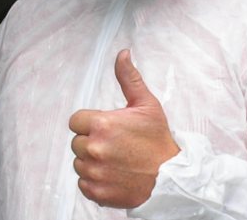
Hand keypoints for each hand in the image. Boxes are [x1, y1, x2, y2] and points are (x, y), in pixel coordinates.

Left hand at [69, 49, 179, 207]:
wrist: (171, 178)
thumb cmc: (158, 141)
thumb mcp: (146, 104)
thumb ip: (128, 78)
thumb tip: (122, 54)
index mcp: (102, 124)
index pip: (76, 121)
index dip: (90, 123)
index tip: (106, 128)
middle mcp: (94, 148)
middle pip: (77, 142)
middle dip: (92, 141)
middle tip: (115, 144)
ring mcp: (94, 172)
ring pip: (79, 163)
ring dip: (93, 162)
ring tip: (116, 160)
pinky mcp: (96, 192)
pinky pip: (83, 184)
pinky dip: (95, 181)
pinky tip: (113, 174)